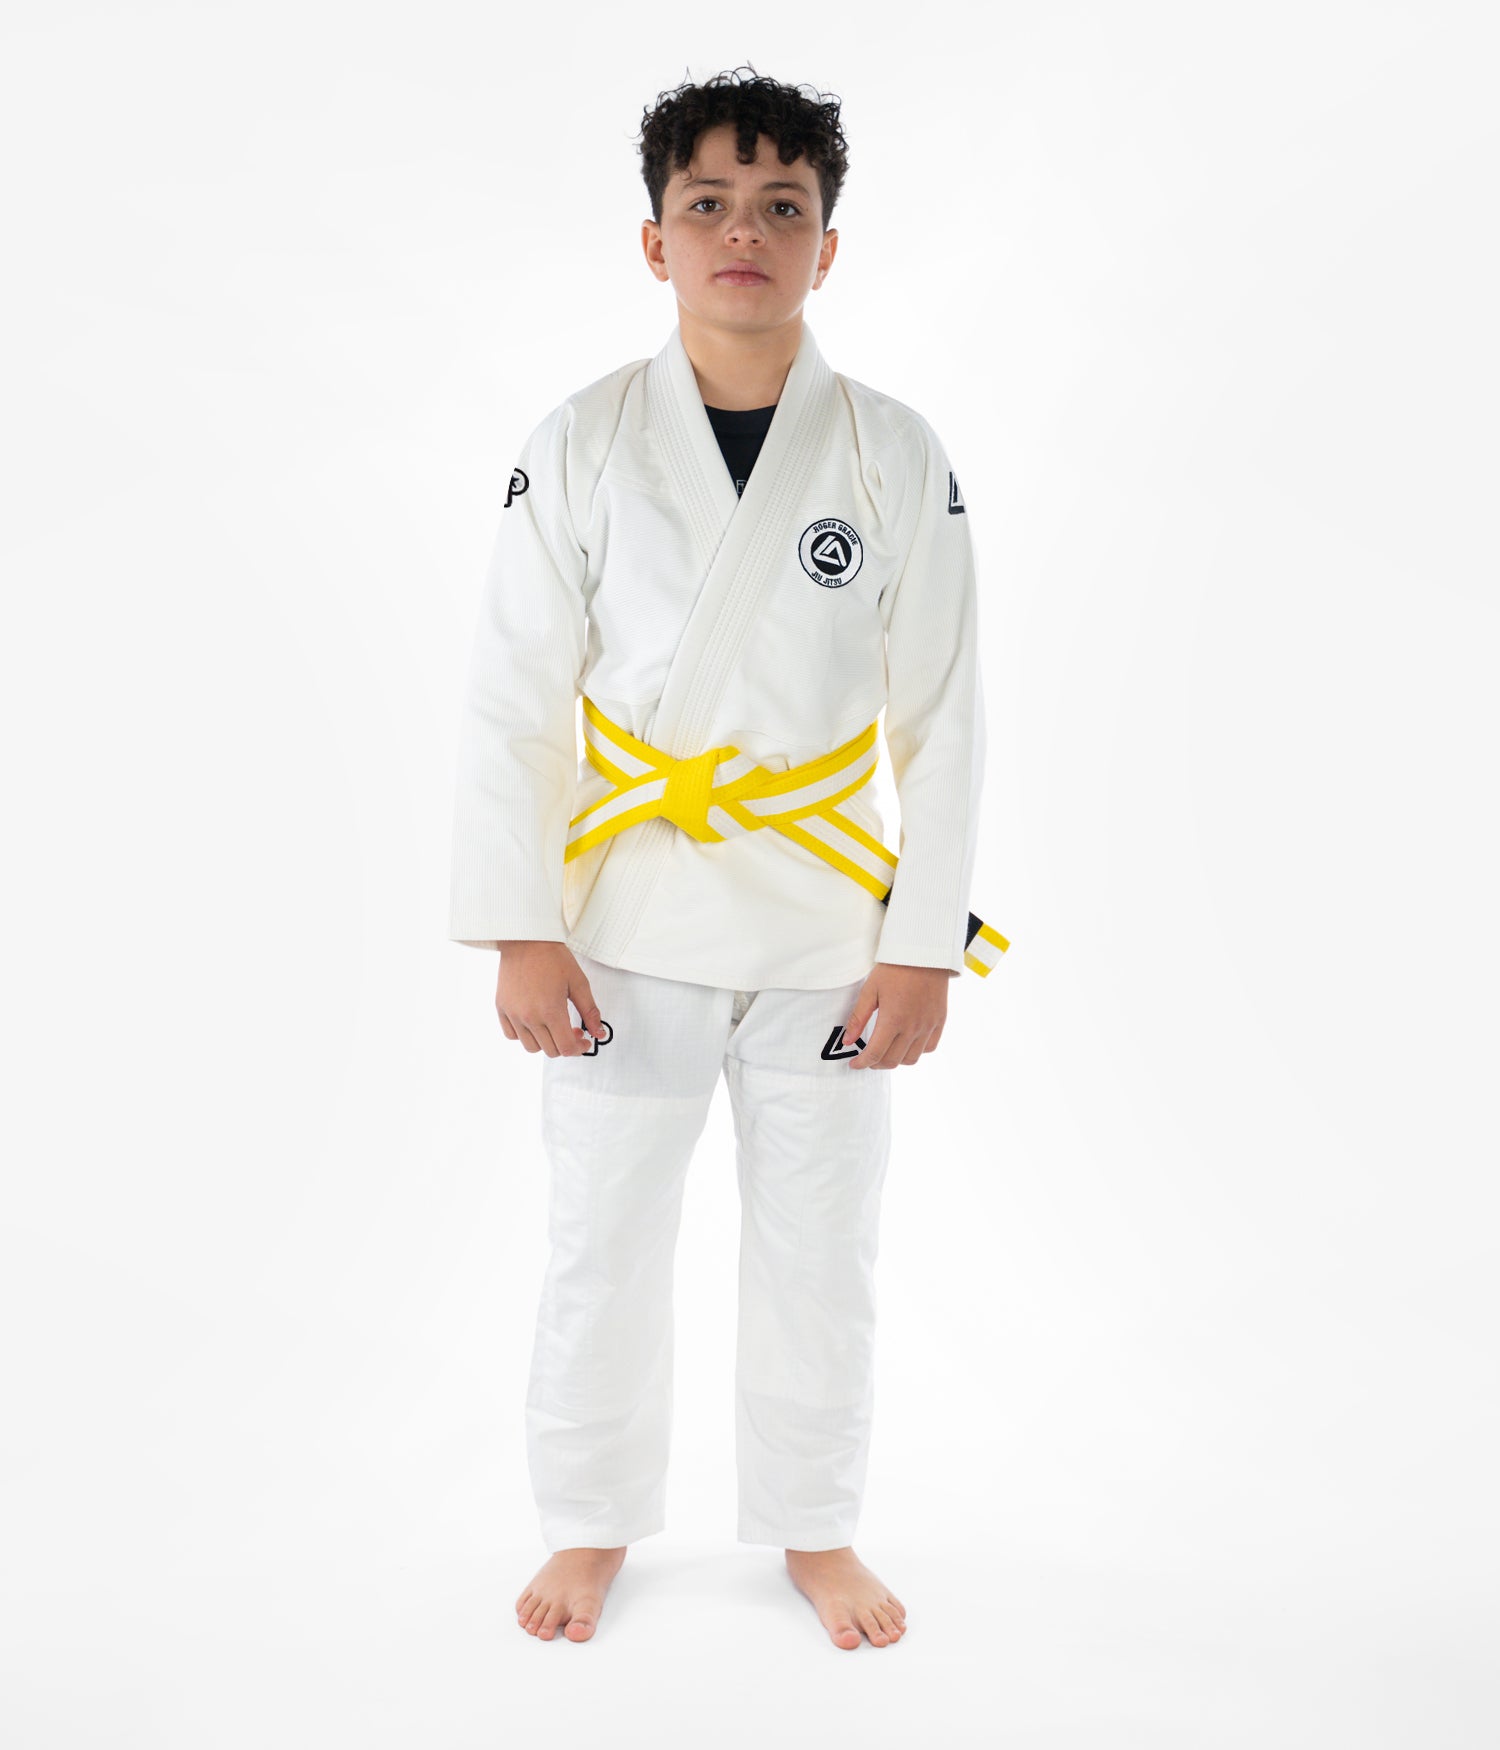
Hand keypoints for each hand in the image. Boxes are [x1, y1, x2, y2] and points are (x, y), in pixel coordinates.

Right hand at [494, 941, 603, 1056]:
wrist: (526, 939)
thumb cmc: (553, 957)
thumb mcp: (579, 983)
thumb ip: (590, 1011)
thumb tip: (599, 1033)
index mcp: (551, 1011)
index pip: (566, 1048)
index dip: (579, 1049)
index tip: (584, 1041)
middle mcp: (529, 1016)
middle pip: (550, 1051)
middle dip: (566, 1045)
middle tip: (573, 1030)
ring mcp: (513, 1014)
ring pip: (531, 1047)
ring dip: (546, 1042)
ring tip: (553, 1026)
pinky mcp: (501, 1008)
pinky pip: (511, 1035)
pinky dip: (524, 1035)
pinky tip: (534, 1022)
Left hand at [839, 961, 953, 1068]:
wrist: (924, 953)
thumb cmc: (895, 969)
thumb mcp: (870, 990)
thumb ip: (858, 1018)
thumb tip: (847, 1041)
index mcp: (893, 1020)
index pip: (875, 1054)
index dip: (862, 1063)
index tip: (854, 1064)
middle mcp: (912, 1028)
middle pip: (893, 1061)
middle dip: (876, 1064)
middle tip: (868, 1058)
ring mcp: (928, 1026)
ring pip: (912, 1058)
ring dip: (896, 1060)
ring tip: (887, 1051)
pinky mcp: (939, 1021)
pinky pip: (929, 1047)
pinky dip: (916, 1050)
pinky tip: (907, 1042)